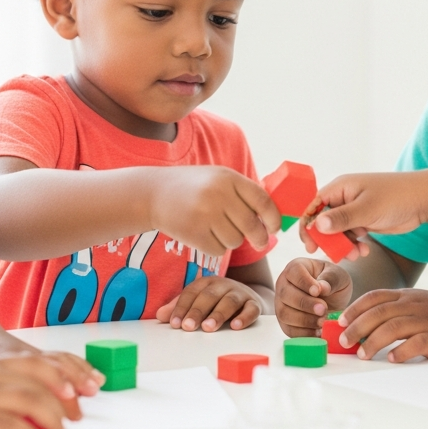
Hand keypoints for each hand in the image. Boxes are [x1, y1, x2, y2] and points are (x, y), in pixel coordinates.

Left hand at [0, 318, 103, 400]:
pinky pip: (66, 359)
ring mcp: (34, 355)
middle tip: (78, 411)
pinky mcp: (40, 356)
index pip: (36, 371)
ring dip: (81, 375)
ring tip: (96, 388)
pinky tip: (96, 377)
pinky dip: (83, 367)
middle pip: (53, 369)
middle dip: (71, 388)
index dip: (53, 385)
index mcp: (6, 357)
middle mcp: (25, 355)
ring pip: (63, 362)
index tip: (66, 399)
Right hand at [149, 166, 276, 256]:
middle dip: (260, 238)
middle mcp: (218, 194)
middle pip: (252, 226)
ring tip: (217, 228)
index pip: (262, 201)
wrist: (153, 193)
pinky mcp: (193, 233)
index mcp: (228, 178)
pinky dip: (215, 247)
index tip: (274, 228)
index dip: (273, 218)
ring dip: (231, 240)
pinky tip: (203, 234)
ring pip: (235, 240)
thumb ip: (244, 193)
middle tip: (260, 242)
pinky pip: (218, 250)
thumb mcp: (219, 179)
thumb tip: (273, 216)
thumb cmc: (194, 187)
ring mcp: (204, 214)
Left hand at [155, 276, 262, 331]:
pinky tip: (235, 326)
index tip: (174, 323)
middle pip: (209, 296)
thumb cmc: (218, 302)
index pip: (191, 293)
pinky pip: (251, 309)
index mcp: (207, 282)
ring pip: (229, 301)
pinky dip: (244, 317)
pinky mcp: (254, 304)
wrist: (249, 299)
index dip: (181, 307)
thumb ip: (180, 307)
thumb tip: (160, 315)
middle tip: (188, 326)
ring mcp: (240, 293)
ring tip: (208, 327)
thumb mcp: (198, 302)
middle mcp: (223, 285)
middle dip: (197, 311)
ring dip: (218, 314)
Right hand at [274, 258, 351, 336]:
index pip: (294, 272)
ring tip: (322, 322)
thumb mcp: (338, 275)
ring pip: (284, 314)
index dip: (304, 282)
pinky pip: (288, 330)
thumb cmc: (333, 282)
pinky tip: (318, 332)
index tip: (317, 291)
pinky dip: (303, 333)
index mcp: (296, 268)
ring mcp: (281, 304)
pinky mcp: (285, 322)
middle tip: (323, 309)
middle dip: (305, 304)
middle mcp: (284, 285)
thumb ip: (331, 279)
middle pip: (285, 294)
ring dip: (304, 320)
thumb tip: (322, 288)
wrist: (334, 299)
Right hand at [307, 172, 427, 252]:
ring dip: (344, 245)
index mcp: (340, 188)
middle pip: (325, 222)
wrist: (423, 200)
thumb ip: (342, 218)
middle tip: (336, 255)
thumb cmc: (395, 197)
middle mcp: (344, 198)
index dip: (309, 226)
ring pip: (339, 232)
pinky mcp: (365, 220)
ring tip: (356, 255)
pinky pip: (352, 235)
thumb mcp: (367, 209)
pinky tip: (364, 251)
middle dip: (330, 240)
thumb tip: (317, 225)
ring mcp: (355, 210)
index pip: (314, 207)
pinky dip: (355, 245)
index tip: (310, 245)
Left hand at [339, 289, 427, 362]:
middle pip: (379, 312)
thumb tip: (361, 326)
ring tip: (362, 354)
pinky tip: (391, 358)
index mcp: (405, 295)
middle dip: (357, 327)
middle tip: (345, 342)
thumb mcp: (416, 303)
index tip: (340, 322)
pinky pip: (416, 343)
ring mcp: (425, 320)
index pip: (374, 297)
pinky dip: (401, 351)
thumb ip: (393, 310)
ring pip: (394, 327)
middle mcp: (413, 304)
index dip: (355, 308)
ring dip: (373, 341)